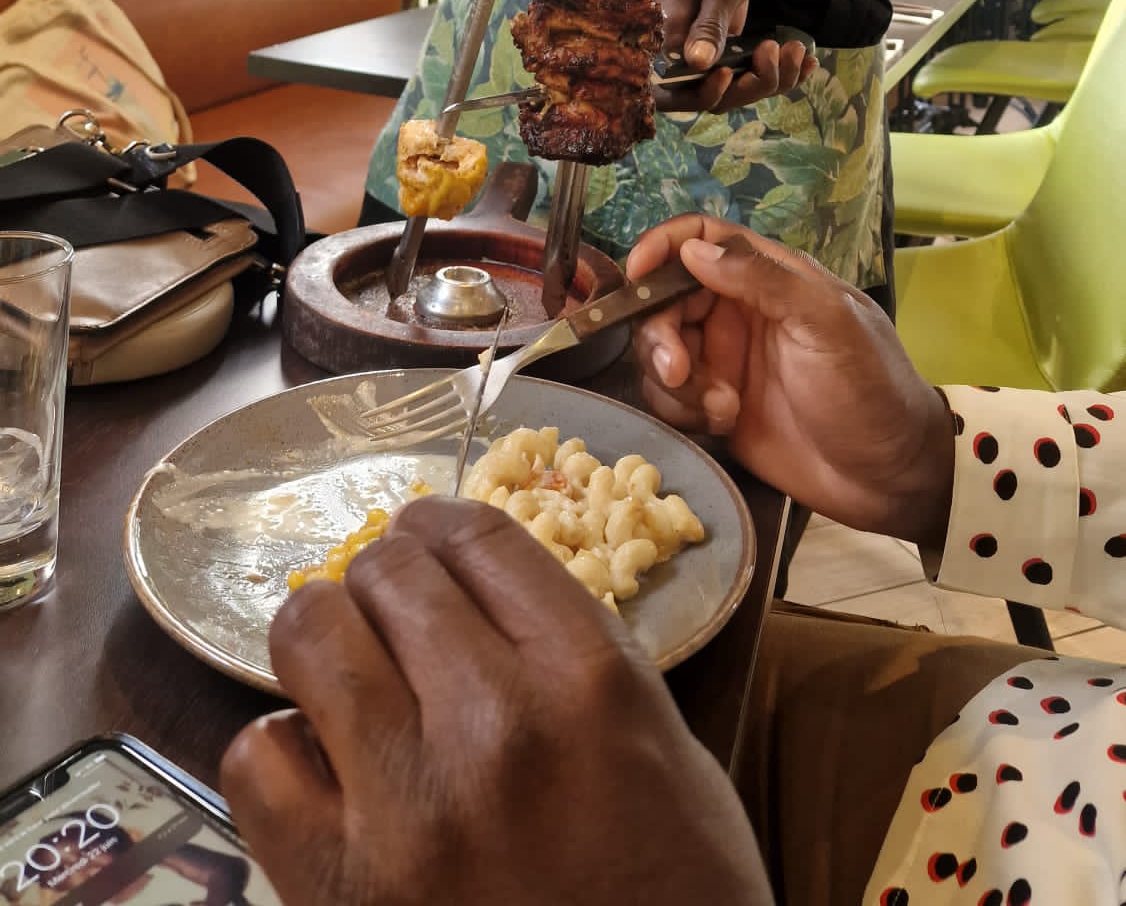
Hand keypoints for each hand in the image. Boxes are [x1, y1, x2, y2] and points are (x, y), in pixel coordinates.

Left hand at [222, 498, 772, 905]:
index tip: (428, 540)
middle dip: (386, 581)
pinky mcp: (336, 886)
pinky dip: (280, 751)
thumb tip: (478, 588)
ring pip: (309, 635)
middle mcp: (493, 724)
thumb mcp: (664, 746)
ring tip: (344, 670)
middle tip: (390, 611)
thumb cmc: (674, 894)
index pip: (478, 537)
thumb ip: (573, 653)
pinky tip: (321, 771)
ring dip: (324, 640)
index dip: (442, 527)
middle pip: (389, 571)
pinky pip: (254, 757)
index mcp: (588, 680)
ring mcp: (405, 807)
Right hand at [628, 218, 954, 551]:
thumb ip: (761, 279)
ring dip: (673, 378)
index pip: (703, 237)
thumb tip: (693, 248)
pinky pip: (671, 397)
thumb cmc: (869, 388)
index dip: (663, 246)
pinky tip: (720, 424)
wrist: (889, 478)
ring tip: (717, 408)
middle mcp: (740, 312)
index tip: (636, 274)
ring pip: (661, 349)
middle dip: (659, 331)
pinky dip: (681, 409)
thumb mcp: (825, 323)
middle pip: (667, 297)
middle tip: (678, 369)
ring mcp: (726, 362)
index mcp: (770, 278)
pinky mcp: (717, 408)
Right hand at [660, 0, 814, 112]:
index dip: (710, 92)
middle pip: (714, 96)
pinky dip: (779, 70)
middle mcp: (685, 52)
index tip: (734, 71)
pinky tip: (805, 60)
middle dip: (754, 84)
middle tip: (780, 49)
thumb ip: (710, 23)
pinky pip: (749, 71)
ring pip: (736, 88)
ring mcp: (706, 52)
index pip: (681, 90)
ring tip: (797, 49)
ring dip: (772, 78)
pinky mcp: (724, 46)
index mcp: (674, 37)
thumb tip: (696, 63)